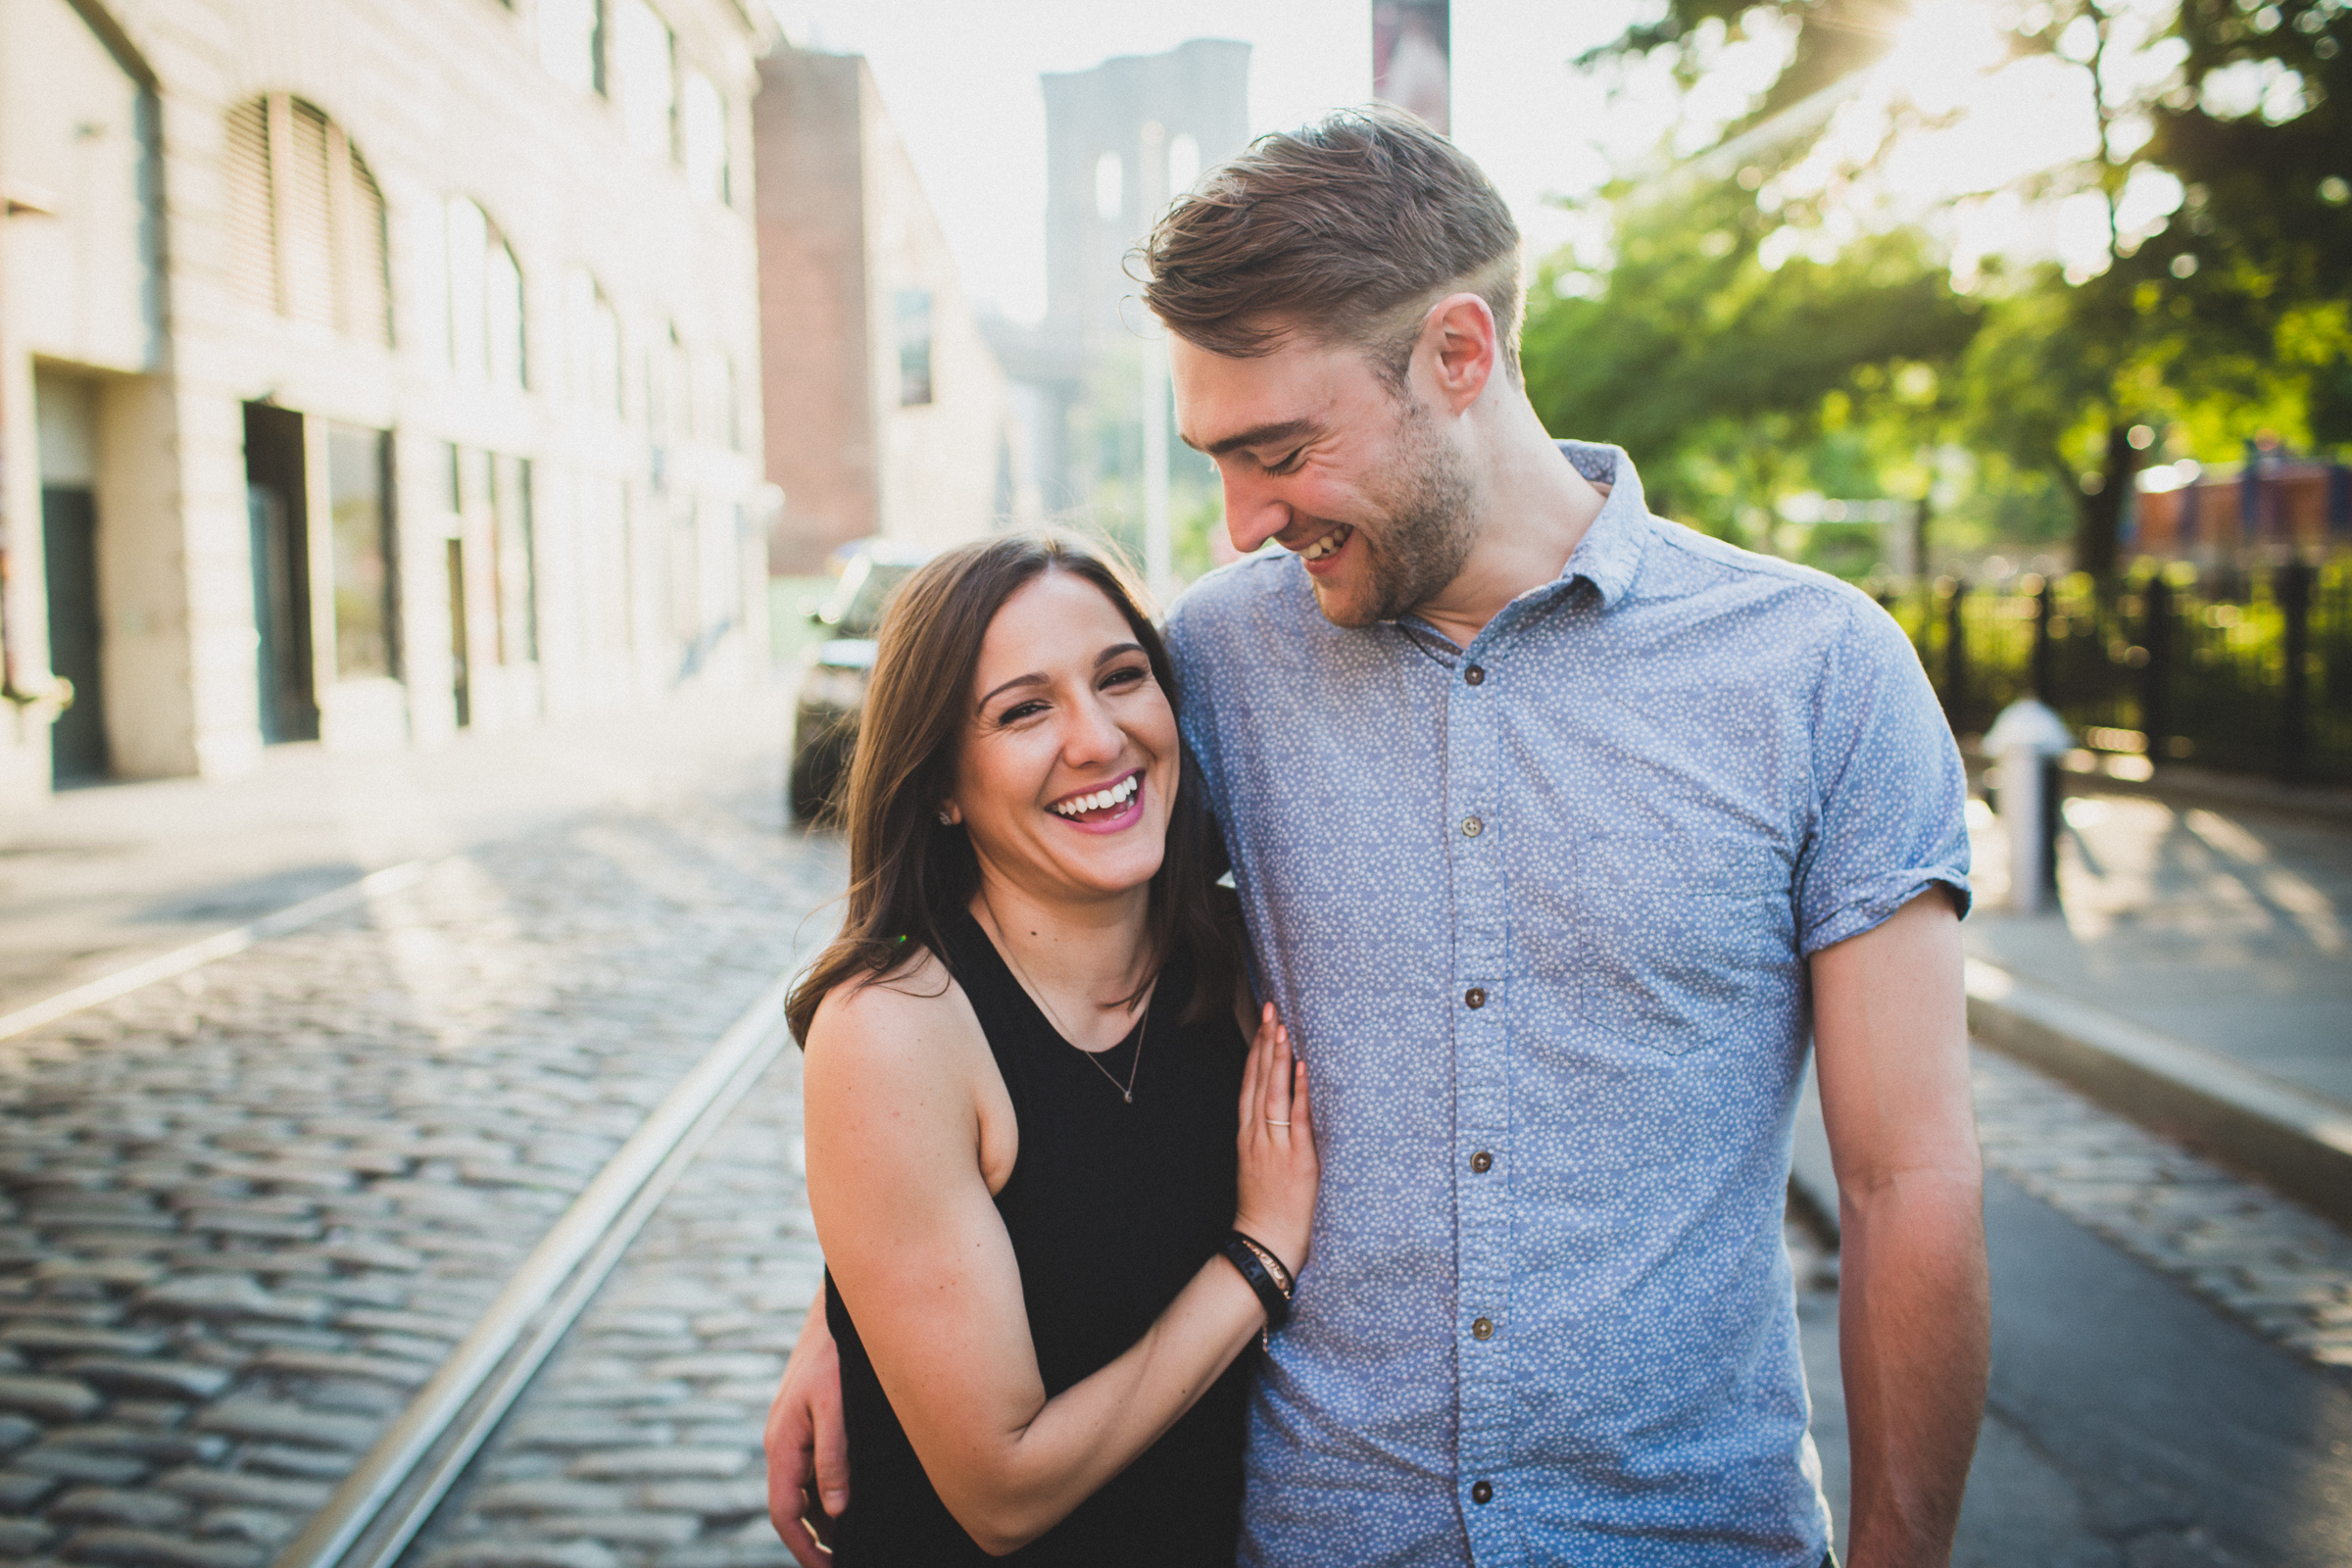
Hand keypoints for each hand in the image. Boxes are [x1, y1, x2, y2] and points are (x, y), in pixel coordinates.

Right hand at [764, 1288, 848, 1563]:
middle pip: (794, 1507)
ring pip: (805, 1489)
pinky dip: (829, 1491)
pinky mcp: (807, 1421)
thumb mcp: (836, 1406)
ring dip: (825, 1518)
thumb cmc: (835, 1353)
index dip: (805, 1548)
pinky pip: (813, 1468)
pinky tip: (856, 1498)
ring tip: (859, 1538)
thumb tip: (834, 1510)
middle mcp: (782, 1443)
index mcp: (781, 1444)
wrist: (837, 1311)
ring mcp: (793, 1433)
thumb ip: (833, 1457)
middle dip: (817, 1540)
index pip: (785, 1514)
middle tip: (849, 1560)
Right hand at [1233, 1004, 1318, 1280]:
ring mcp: (1275, 1145)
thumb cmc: (1264, 1205)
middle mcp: (1257, 1134)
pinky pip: (1297, 1119)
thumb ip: (1262, 1134)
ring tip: (1282, 1029)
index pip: (1249, 1083)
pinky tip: (1302, 1068)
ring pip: (1273, 1093)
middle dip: (1265, 1043)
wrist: (1265, 1240)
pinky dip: (1299, 1091)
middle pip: (1258, 1080)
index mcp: (1246, 1134)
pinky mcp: (1296, 1157)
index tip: (1264, 1023)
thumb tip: (1274, 1107)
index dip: (1256, 1052)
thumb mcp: (1256, 1163)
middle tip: (1272, 1010)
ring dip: (1278, 1059)